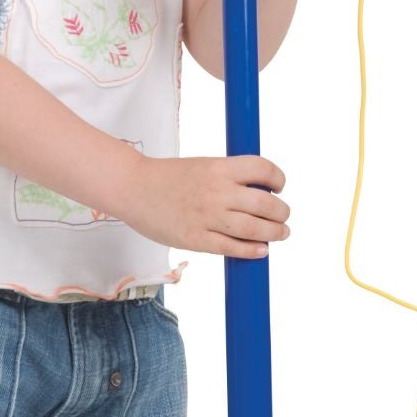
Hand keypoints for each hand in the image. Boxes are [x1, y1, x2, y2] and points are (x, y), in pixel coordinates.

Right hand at [121, 153, 289, 259]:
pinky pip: (232, 248)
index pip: (263, 169)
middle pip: (266, 204)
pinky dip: (252, 250)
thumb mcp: (203, 166)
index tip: (279, 187)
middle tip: (283, 216)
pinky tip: (262, 250)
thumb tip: (261, 193)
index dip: (278, 179)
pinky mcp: (196, 239)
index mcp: (219, 168)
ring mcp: (207, 217)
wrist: (133, 188)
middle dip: (282, 212)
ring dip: (275, 232)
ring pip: (254, 228)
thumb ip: (229, 177)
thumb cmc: (168, 177)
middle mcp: (217, 191)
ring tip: (280, 233)